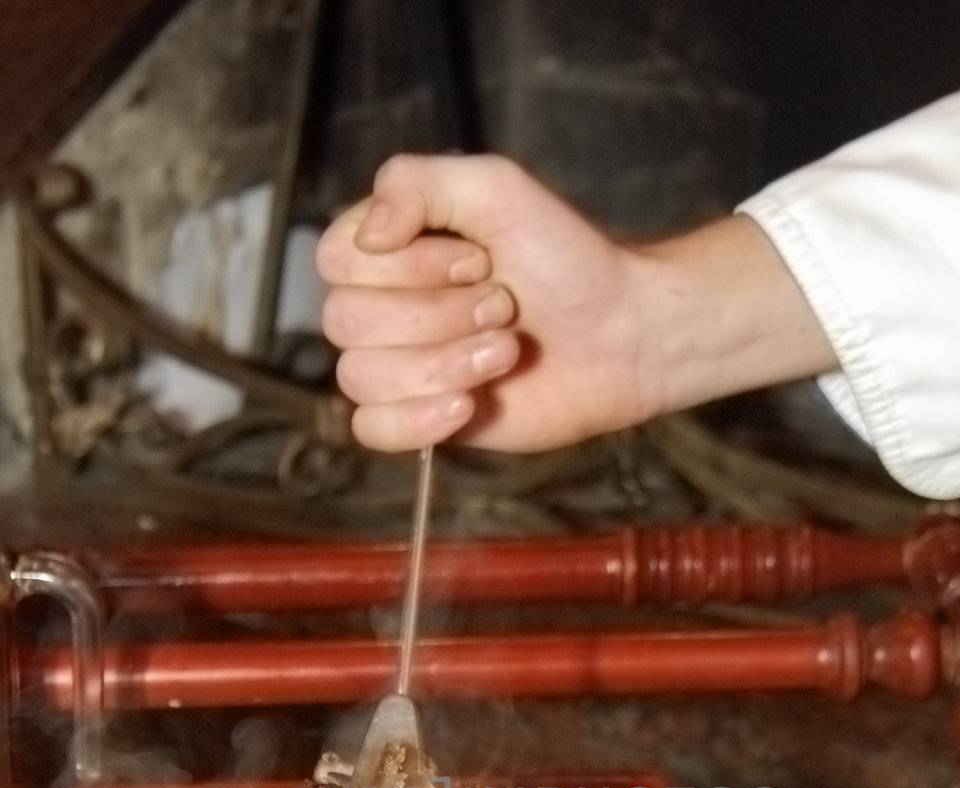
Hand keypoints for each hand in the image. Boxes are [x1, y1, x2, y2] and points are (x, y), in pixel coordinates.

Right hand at [316, 153, 834, 452]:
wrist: (620, 336)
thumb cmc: (565, 258)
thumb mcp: (495, 189)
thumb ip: (418, 183)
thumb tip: (367, 233)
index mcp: (387, 249)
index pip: (336, 260)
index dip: (404, 267)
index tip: (477, 260)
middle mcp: (383, 307)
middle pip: (346, 323)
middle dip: (437, 316)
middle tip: (505, 307)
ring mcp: (399, 367)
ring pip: (360, 378)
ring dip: (442, 364)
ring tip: (505, 351)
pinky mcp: (422, 419)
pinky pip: (372, 430)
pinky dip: (416, 420)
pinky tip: (467, 405)